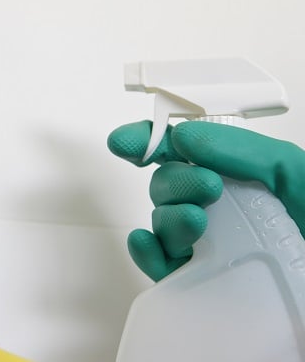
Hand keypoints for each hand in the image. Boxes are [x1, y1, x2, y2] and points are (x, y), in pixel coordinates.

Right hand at [108, 120, 304, 281]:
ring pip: (161, 221)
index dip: (148, 140)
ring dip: (169, 217)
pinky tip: (150, 244)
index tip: (127, 143)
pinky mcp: (195, 277)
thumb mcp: (292, 173)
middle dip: (176, 181)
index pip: (179, 149)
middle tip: (207, 187)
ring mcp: (201, 241)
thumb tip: (184, 138)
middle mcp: (212, 204)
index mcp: (232, 172)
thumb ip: (241, 149)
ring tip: (196, 223)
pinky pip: (157, 262)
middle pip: (165, 184)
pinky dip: (146, 252)